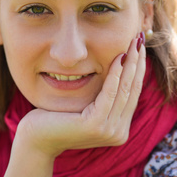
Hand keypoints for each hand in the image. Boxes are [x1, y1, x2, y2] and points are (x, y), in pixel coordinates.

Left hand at [14, 33, 145, 158]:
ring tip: (133, 44)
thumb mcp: (85, 106)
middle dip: (138, 62)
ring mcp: (109, 131)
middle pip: (132, 90)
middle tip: (140, 39)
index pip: (132, 93)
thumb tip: (116, 70)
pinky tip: (118, 58)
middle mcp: (118, 132)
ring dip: (131, 64)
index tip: (139, 47)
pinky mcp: (96, 125)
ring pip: (125, 90)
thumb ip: (102, 97)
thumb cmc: (56, 117)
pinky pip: (109, 94)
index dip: (138, 69)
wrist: (35, 137)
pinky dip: (115, 74)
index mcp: (118, 128)